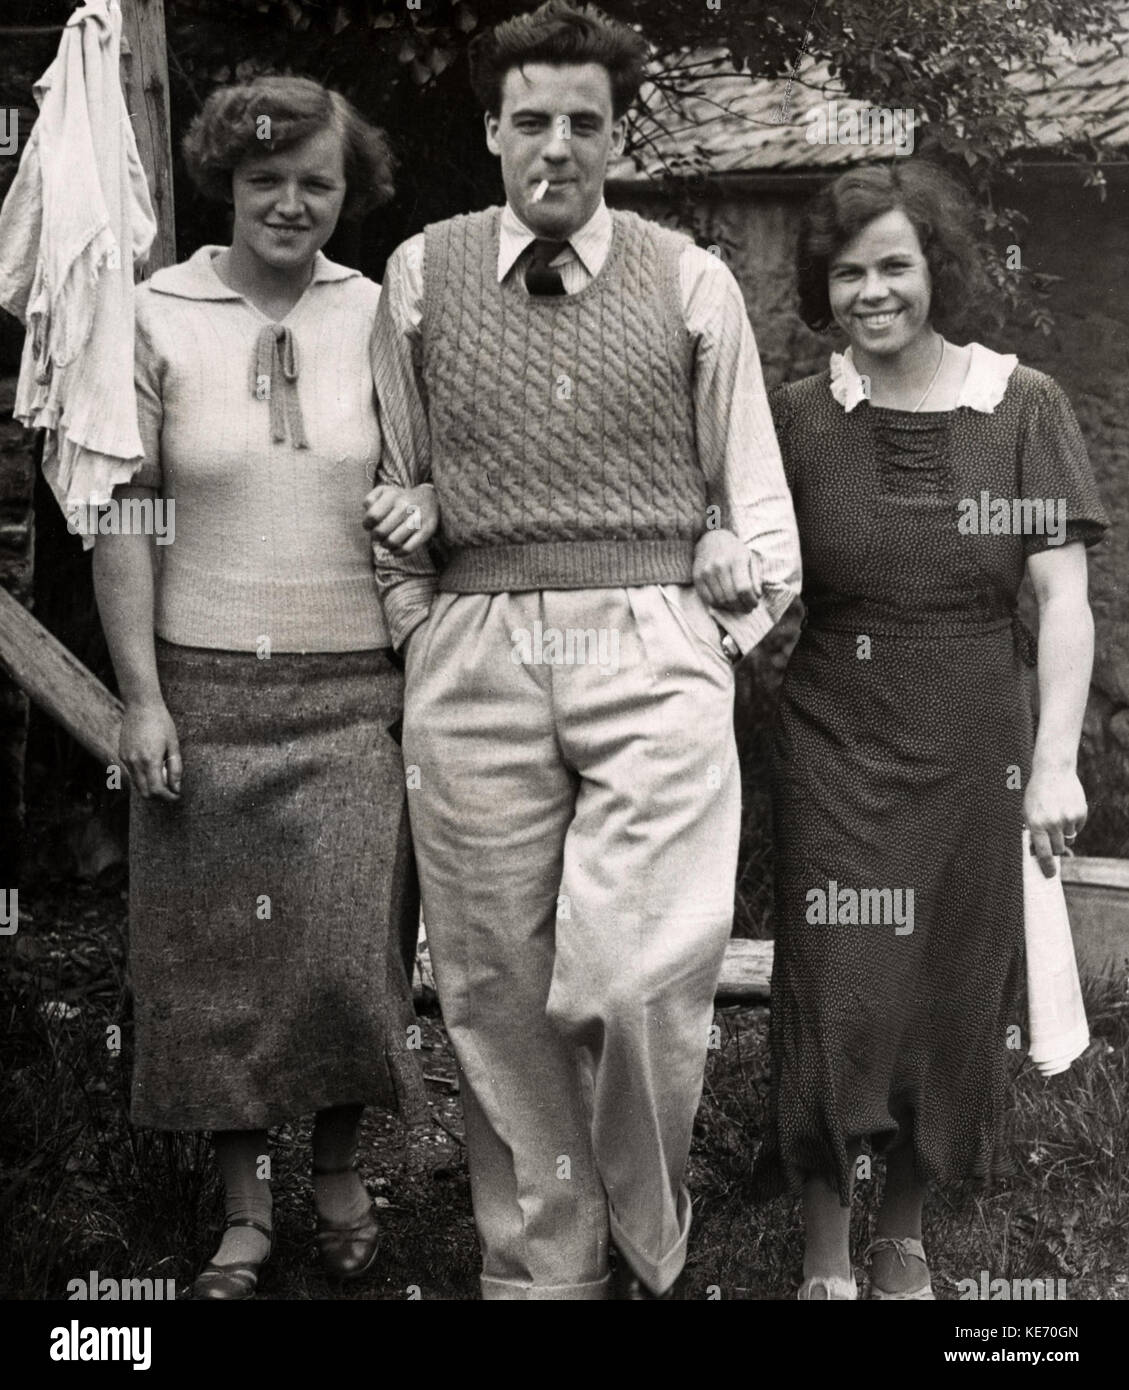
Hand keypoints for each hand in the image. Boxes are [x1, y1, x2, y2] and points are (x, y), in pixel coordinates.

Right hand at [120, 700, 181, 801]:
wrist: (141, 705)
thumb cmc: (161, 722)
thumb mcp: (173, 745)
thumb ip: (175, 768)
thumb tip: (176, 788)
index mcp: (150, 760)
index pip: (157, 790)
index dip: (168, 797)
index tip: (177, 796)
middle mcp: (134, 762)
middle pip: (144, 792)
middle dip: (159, 796)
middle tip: (172, 791)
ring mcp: (126, 759)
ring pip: (137, 784)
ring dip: (150, 787)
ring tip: (165, 778)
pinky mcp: (122, 754)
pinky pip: (132, 773)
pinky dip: (143, 776)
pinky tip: (154, 766)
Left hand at [364, 483, 438, 554]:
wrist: (430, 499)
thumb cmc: (400, 499)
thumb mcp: (384, 492)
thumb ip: (370, 500)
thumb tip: (368, 515)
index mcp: (393, 495)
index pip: (372, 516)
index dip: (367, 524)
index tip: (369, 526)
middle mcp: (405, 506)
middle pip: (381, 531)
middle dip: (375, 537)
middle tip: (377, 536)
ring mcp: (417, 519)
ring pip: (393, 542)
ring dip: (385, 545)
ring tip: (385, 542)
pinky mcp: (426, 531)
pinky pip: (407, 549)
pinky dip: (397, 553)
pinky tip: (395, 550)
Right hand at [693, 529, 759, 612]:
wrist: (711, 538)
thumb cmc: (734, 550)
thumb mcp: (750, 558)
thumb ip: (756, 578)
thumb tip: (756, 596)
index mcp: (736, 559)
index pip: (744, 588)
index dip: (750, 600)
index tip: (754, 604)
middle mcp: (720, 565)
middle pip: (731, 597)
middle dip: (742, 607)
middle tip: (747, 608)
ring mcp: (706, 572)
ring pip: (720, 600)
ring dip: (731, 608)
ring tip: (737, 606)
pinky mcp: (697, 577)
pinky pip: (708, 599)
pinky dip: (718, 605)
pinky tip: (725, 603)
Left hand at [1025, 763, 1086, 877]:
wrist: (1052, 772)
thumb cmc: (1037, 795)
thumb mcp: (1028, 812)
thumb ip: (1033, 832)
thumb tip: (1038, 853)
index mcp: (1036, 824)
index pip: (1043, 852)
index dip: (1047, 866)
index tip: (1050, 875)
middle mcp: (1053, 822)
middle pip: (1058, 848)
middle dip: (1055, 848)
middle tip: (1052, 841)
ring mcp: (1068, 818)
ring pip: (1069, 838)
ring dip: (1063, 834)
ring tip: (1057, 817)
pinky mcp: (1080, 812)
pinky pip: (1077, 828)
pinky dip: (1072, 823)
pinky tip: (1065, 809)